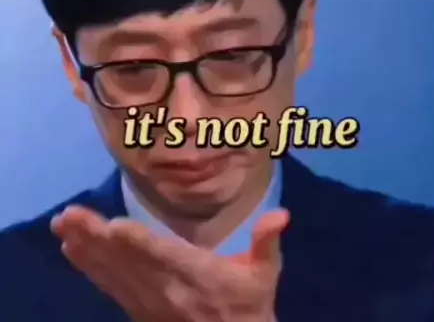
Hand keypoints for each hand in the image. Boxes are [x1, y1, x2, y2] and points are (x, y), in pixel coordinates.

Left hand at [51, 206, 288, 321]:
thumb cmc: (249, 306)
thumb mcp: (266, 275)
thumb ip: (267, 242)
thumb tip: (282, 213)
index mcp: (200, 277)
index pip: (168, 258)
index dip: (141, 244)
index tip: (114, 227)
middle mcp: (169, 290)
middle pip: (129, 263)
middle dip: (97, 240)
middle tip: (67, 216)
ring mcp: (149, 303)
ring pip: (113, 274)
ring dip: (86, 250)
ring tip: (62, 225)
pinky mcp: (138, 310)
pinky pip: (110, 287)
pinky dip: (89, 268)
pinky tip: (72, 251)